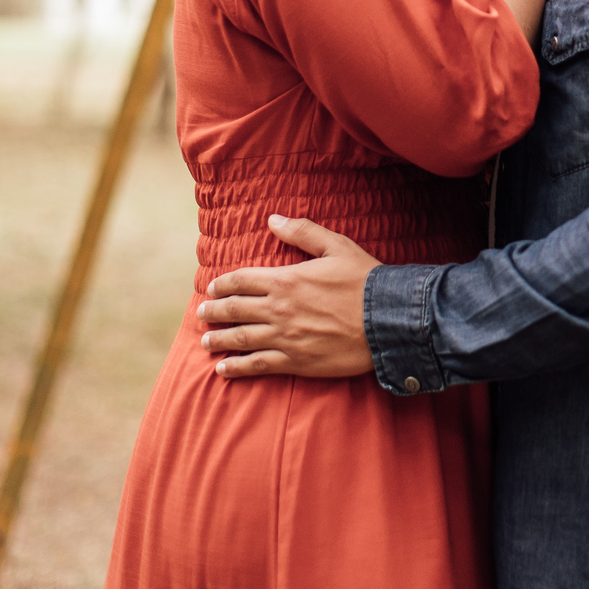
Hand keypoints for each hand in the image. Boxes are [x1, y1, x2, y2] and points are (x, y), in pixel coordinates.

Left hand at [196, 215, 379, 378]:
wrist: (387, 320)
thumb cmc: (364, 280)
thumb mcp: (336, 246)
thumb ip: (302, 232)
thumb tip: (273, 219)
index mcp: (285, 279)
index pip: (242, 280)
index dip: (223, 283)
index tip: (212, 287)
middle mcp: (278, 309)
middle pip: (234, 310)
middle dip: (214, 311)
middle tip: (202, 314)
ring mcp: (284, 338)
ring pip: (240, 339)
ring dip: (219, 340)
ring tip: (205, 341)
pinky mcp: (295, 362)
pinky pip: (257, 365)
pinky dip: (237, 368)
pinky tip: (223, 370)